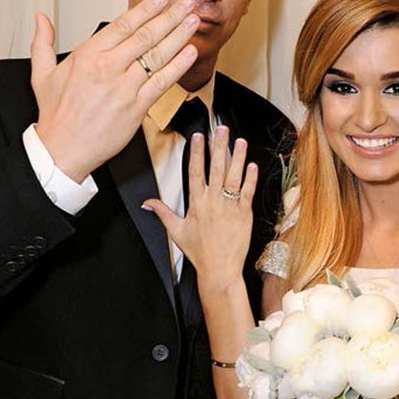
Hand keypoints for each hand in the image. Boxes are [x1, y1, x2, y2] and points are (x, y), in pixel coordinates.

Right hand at [31, 0, 199, 181]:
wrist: (63, 150)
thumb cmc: (57, 116)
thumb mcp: (41, 74)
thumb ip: (43, 43)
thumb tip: (41, 19)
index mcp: (88, 55)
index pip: (123, 24)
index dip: (145, 9)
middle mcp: (108, 68)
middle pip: (145, 35)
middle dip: (169, 16)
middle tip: (186, 3)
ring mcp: (124, 88)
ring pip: (157, 56)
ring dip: (178, 36)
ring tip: (193, 21)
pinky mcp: (136, 108)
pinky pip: (162, 83)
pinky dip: (178, 67)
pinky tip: (190, 54)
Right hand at [143, 125, 257, 286]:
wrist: (219, 269)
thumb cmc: (199, 252)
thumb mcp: (176, 230)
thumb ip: (162, 212)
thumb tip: (147, 203)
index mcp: (196, 203)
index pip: (196, 171)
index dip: (197, 152)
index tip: (199, 137)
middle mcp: (213, 201)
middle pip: (216, 167)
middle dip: (218, 146)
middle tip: (221, 129)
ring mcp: (230, 206)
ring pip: (234, 176)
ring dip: (238, 157)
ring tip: (240, 141)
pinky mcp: (244, 214)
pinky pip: (247, 192)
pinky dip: (250, 178)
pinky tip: (251, 165)